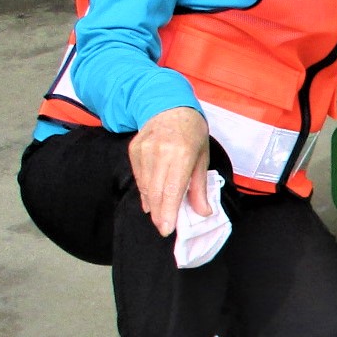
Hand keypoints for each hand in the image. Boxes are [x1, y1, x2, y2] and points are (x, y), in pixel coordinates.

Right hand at [129, 107, 210, 236]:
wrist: (169, 108)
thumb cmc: (192, 134)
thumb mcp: (203, 157)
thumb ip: (200, 186)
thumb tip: (203, 212)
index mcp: (182, 153)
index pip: (172, 188)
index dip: (168, 211)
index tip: (167, 229)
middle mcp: (160, 152)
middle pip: (156, 190)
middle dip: (159, 213)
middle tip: (163, 228)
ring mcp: (144, 150)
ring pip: (144, 185)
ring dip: (151, 204)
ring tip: (159, 216)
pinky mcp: (133, 150)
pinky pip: (138, 177)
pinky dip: (144, 191)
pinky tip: (150, 201)